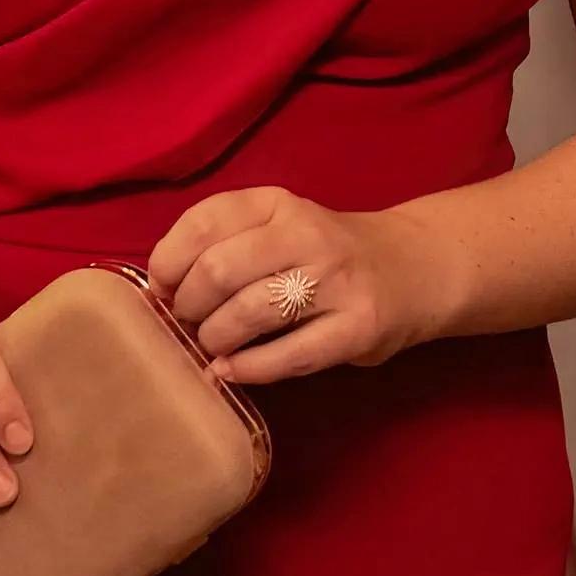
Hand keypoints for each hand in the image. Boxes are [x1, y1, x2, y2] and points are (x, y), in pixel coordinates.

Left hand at [146, 188, 460, 384]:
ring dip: (215, 340)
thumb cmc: (327, 252)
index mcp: (278, 203)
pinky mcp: (357, 328)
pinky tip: (232, 371)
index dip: (169, 261)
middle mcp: (307, 234)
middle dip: (190, 307)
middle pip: (218, 271)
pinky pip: (288, 357)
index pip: (204, 221)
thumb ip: (228, 243)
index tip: (164, 288)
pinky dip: (248, 370)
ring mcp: (336, 282)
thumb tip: (161, 290)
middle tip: (190, 324)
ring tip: (214, 346)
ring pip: (248, 314)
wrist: (414, 267)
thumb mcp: (280, 224)